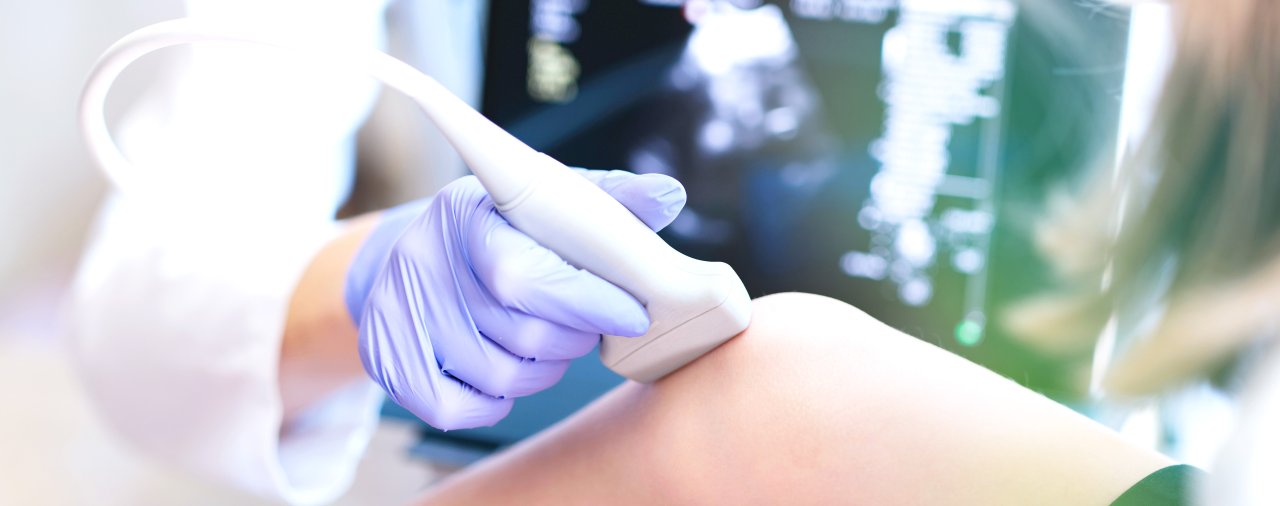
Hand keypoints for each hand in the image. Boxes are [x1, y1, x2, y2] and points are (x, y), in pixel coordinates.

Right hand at [344, 170, 685, 429]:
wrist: (418, 252)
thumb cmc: (505, 226)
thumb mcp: (551, 198)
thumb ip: (612, 198)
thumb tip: (669, 193)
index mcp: (468, 213)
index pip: (523, 273)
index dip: (585, 302)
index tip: (633, 315)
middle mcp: (423, 259)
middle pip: (516, 332)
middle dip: (570, 341)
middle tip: (586, 331)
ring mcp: (396, 310)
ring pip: (493, 375)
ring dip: (538, 372)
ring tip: (547, 346)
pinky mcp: (382, 355)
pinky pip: (451, 408)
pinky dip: (491, 403)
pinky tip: (506, 374)